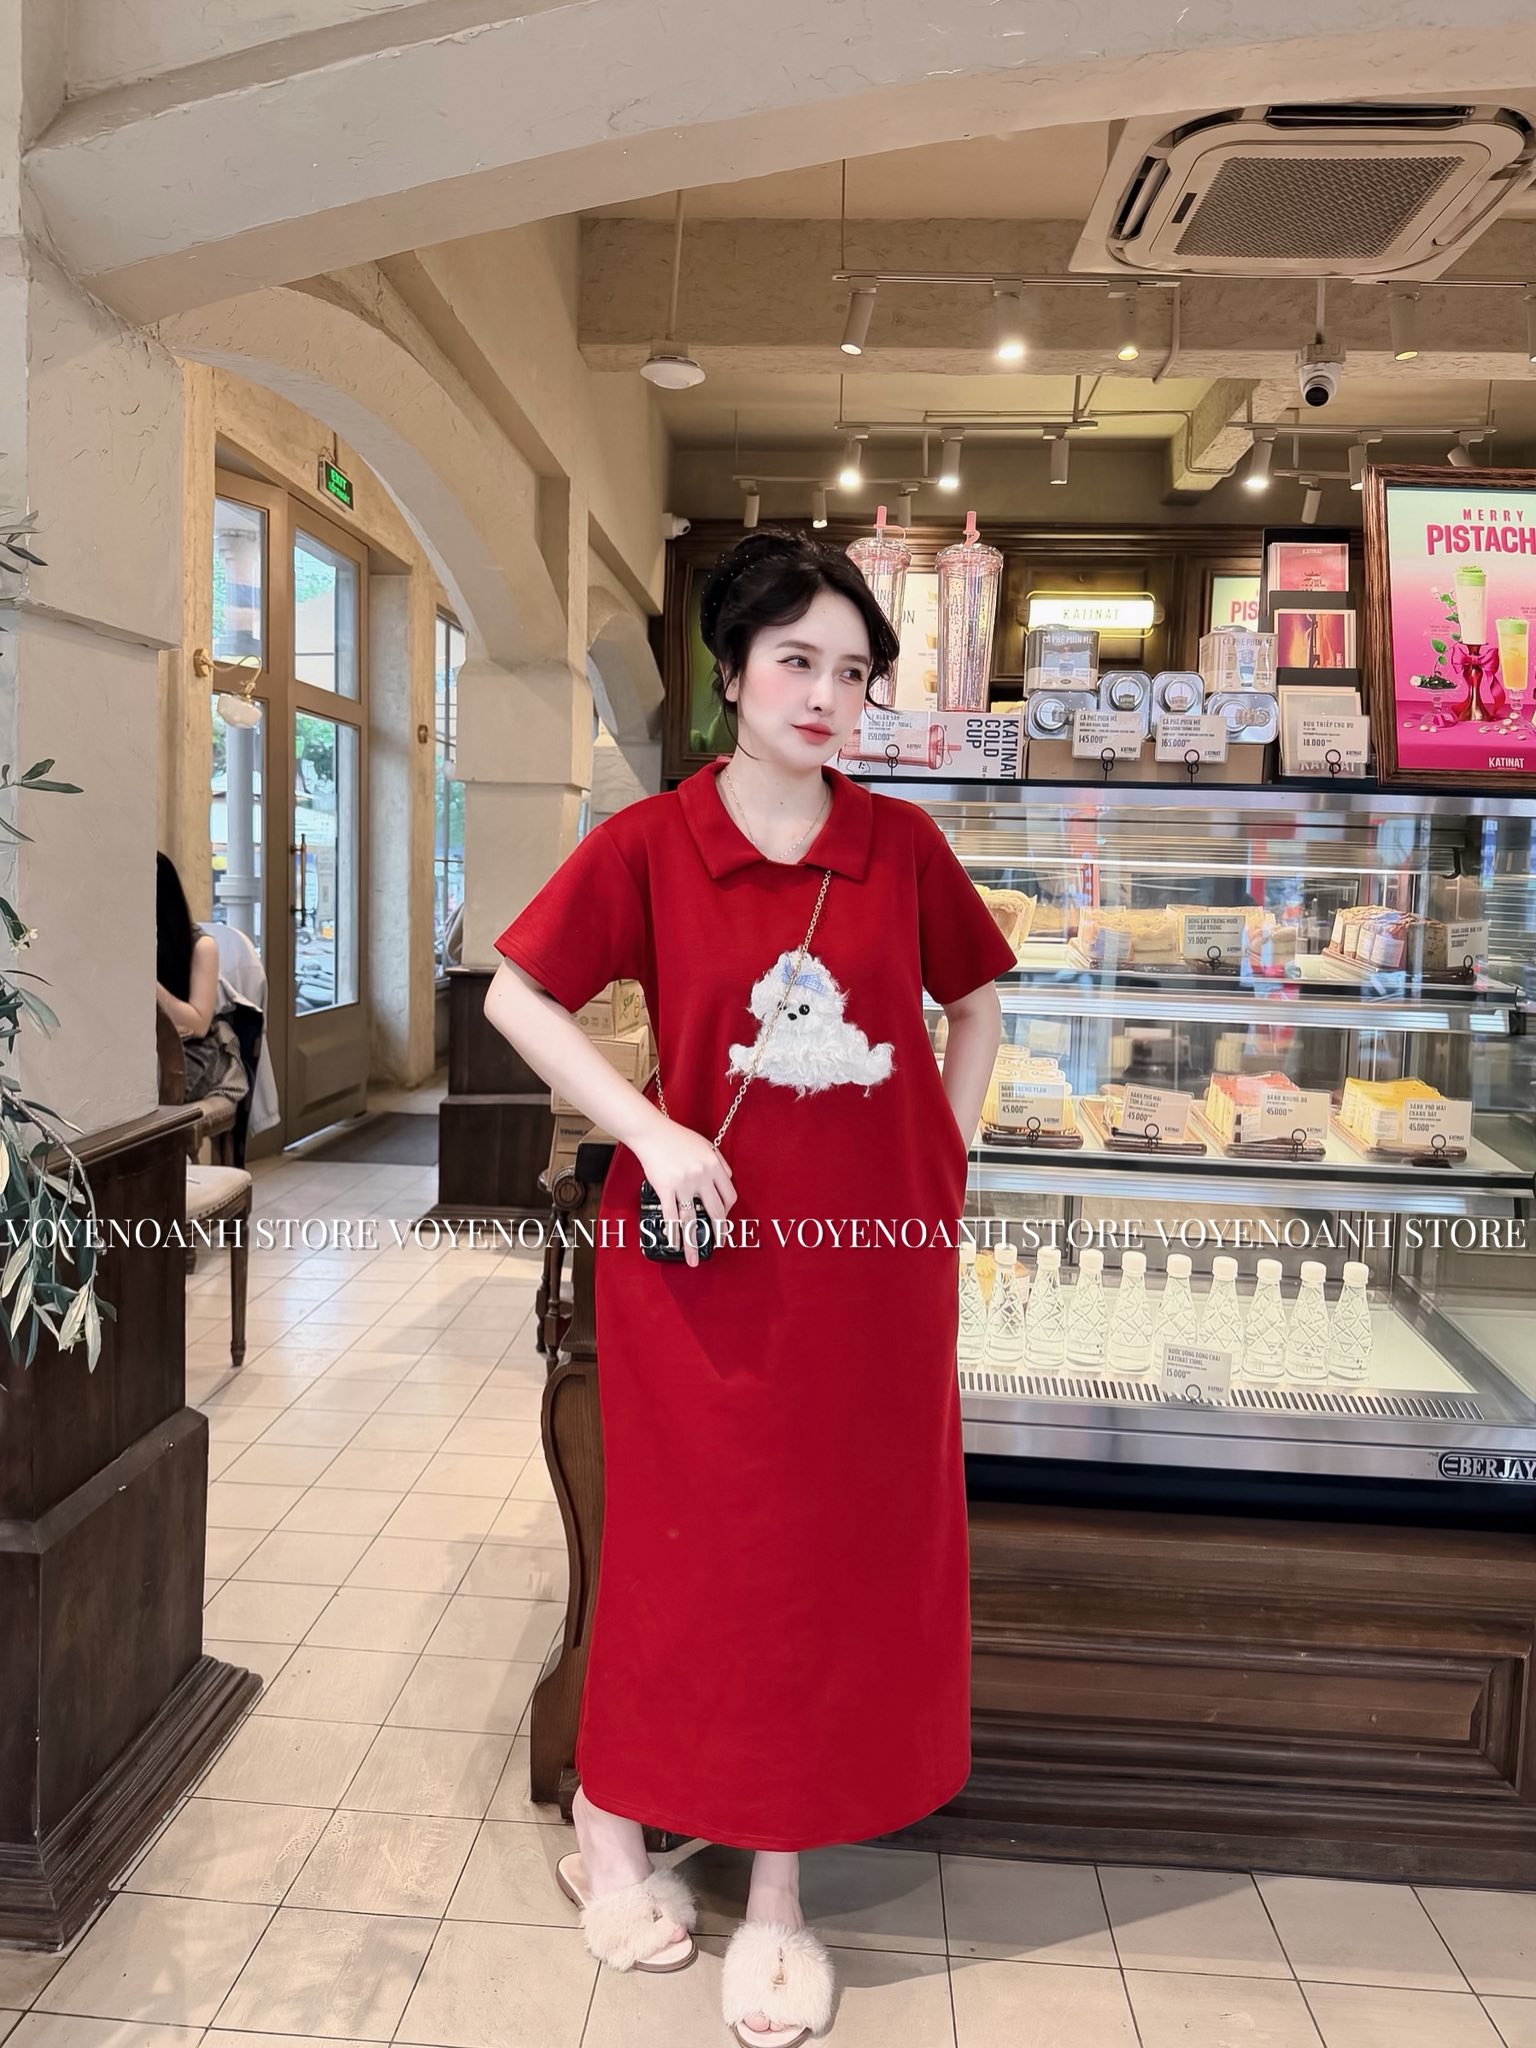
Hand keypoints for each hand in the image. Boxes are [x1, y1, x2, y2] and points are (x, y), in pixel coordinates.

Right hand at [636, 1120, 736, 1268]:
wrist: (652, 1133)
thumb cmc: (678, 1138)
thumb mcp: (706, 1145)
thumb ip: (719, 1162)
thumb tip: (728, 1179)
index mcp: (714, 1166)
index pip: (729, 1196)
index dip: (728, 1211)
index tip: (723, 1219)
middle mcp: (701, 1176)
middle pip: (715, 1211)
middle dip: (718, 1232)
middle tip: (718, 1244)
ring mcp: (683, 1184)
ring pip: (692, 1220)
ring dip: (694, 1243)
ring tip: (694, 1259)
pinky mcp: (665, 1188)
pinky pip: (671, 1216)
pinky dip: (673, 1232)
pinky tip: (674, 1244)